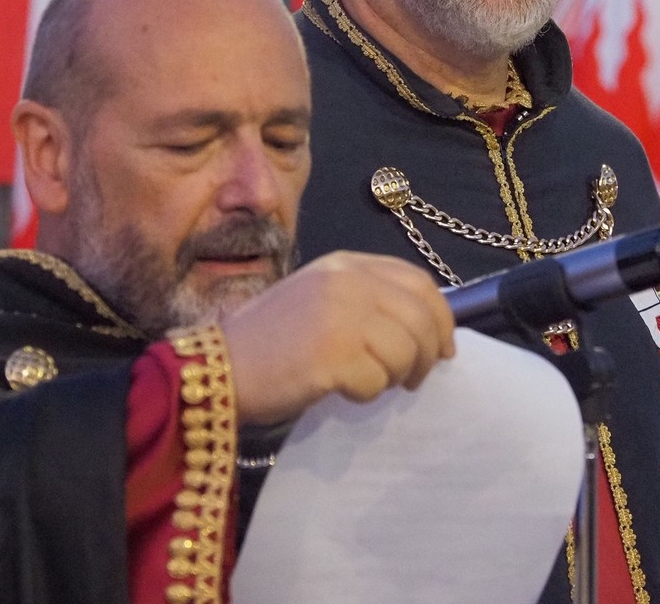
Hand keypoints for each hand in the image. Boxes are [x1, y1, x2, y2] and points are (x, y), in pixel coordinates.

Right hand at [219, 251, 455, 424]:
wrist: (215, 368)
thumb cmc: (268, 342)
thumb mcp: (319, 300)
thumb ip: (367, 301)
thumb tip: (426, 331)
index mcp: (346, 265)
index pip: (418, 282)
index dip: (441, 316)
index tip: (445, 346)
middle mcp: (347, 281)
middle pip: (421, 317)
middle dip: (428, 354)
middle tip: (415, 379)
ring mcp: (341, 315)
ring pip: (406, 351)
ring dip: (396, 376)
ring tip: (370, 382)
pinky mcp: (333, 354)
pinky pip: (377, 381)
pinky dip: (366, 394)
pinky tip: (341, 390)